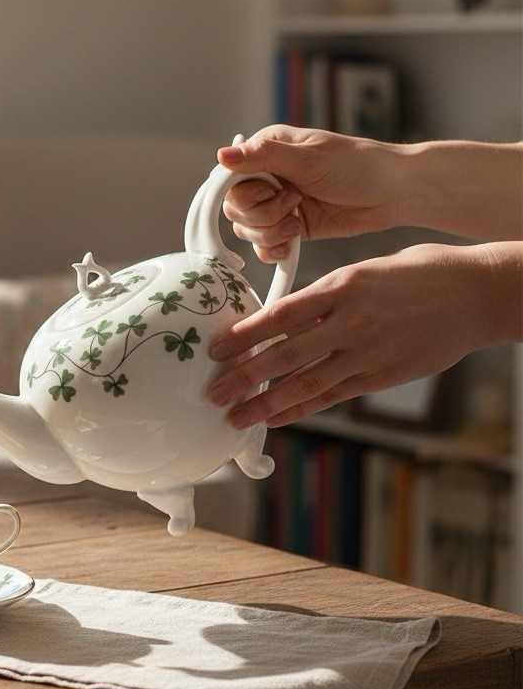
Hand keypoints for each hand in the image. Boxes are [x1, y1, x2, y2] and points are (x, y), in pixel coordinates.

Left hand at [205, 243, 511, 428]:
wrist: (475, 293)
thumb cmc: (417, 274)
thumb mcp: (363, 271)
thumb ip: (323, 296)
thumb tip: (281, 317)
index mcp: (341, 286)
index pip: (280, 315)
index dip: (245, 336)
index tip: (217, 350)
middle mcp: (350, 321)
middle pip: (284, 354)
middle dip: (243, 376)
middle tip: (213, 392)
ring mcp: (367, 352)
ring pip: (305, 383)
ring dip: (264, 402)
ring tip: (234, 416)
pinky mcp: (382, 376)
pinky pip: (333, 395)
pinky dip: (301, 408)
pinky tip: (275, 418)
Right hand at [218, 125, 401, 261]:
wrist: (393, 193)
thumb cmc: (358, 165)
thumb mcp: (309, 158)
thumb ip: (263, 156)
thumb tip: (221, 154)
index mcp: (266, 152)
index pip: (228, 178)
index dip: (241, 192)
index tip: (267, 192)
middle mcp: (267, 178)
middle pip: (234, 209)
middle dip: (261, 214)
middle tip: (293, 203)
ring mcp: (276, 205)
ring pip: (247, 230)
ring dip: (271, 232)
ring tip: (298, 220)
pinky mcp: (289, 228)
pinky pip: (263, 247)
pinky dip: (273, 249)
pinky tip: (292, 243)